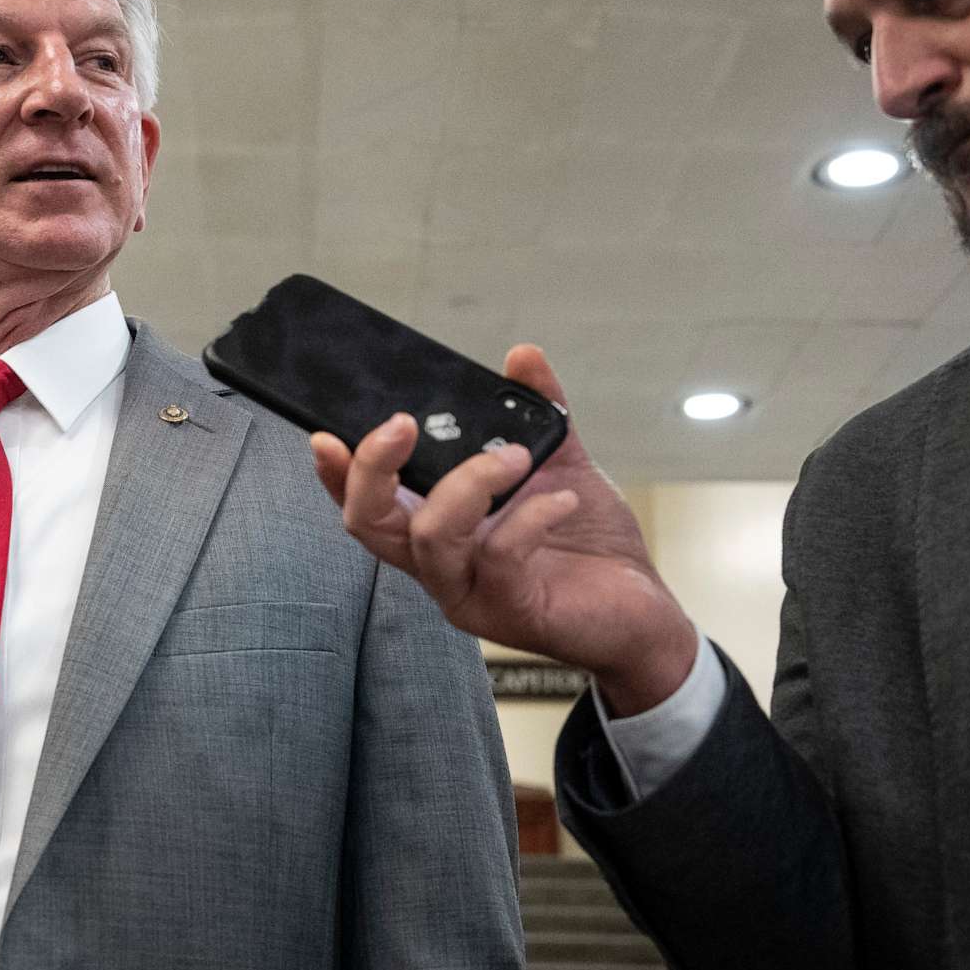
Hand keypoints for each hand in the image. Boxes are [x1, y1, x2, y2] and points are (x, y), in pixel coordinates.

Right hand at [310, 344, 701, 713]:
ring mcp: (470, 594)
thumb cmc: (588, 546)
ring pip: (430, 538)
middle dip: (373, 469)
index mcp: (438, 527)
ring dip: (470, 483)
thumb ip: (537, 414)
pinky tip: (562, 500)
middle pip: (368, 524)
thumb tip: (521, 356)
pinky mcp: (511, 612)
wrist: (643, 611)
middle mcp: (440, 564)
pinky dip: (530, 516)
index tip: (326, 434)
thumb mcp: (560, 467)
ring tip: (516, 457)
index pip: (367, 505)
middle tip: (402, 424)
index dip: (336, 474)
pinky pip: (500, 557)